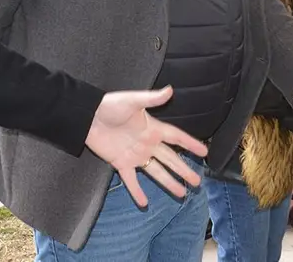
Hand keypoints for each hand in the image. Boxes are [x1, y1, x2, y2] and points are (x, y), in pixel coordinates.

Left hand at [85, 86, 207, 207]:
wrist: (88, 116)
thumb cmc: (110, 105)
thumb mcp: (133, 101)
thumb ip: (152, 98)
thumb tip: (170, 90)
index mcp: (153, 128)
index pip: (176, 138)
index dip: (190, 144)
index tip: (205, 152)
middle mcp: (147, 143)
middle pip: (170, 159)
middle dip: (184, 170)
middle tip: (197, 181)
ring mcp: (135, 155)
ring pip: (156, 172)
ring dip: (168, 182)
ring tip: (181, 194)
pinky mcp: (121, 163)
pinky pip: (131, 180)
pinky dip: (137, 191)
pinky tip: (144, 203)